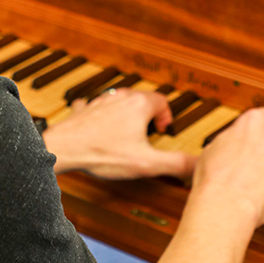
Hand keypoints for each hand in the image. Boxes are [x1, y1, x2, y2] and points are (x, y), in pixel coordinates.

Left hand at [43, 88, 196, 180]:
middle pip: (141, 99)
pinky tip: (97, 127)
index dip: (165, 116)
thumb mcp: (146, 163)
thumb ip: (176, 163)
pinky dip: (100, 115)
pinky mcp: (84, 110)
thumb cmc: (103, 154)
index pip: (161, 100)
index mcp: (139, 105)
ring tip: (127, 133)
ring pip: (119, 101)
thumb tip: (198, 164)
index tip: (161, 132)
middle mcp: (120, 97)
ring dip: (126, 114)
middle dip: (147, 116)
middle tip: (147, 134)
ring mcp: (100, 102)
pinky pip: (95, 106)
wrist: (65, 148)